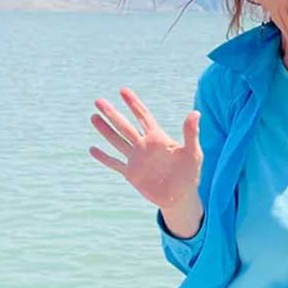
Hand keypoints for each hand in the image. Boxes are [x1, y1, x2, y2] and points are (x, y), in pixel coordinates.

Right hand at [89, 87, 202, 209]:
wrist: (181, 197)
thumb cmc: (190, 174)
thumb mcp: (192, 152)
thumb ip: (191, 133)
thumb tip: (195, 112)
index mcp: (158, 138)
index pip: (143, 116)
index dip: (133, 103)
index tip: (122, 90)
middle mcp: (144, 146)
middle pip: (124, 126)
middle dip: (112, 113)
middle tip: (98, 101)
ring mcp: (136, 159)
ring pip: (116, 141)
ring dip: (105, 130)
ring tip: (93, 117)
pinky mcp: (131, 174)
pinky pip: (114, 163)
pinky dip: (103, 157)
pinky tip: (92, 149)